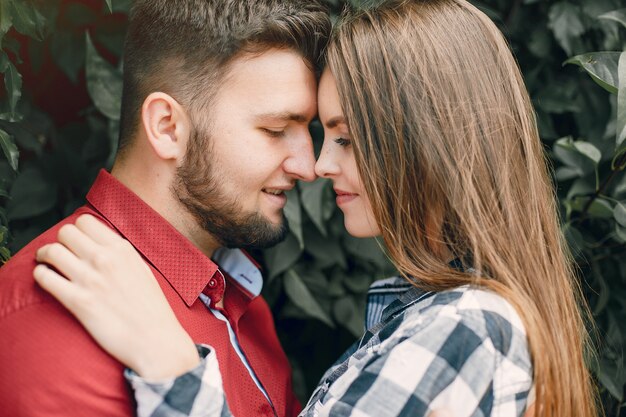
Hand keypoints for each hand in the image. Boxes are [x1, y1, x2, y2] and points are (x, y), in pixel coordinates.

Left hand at [34, 214, 199, 379]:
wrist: (155, 339)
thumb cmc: (151, 308)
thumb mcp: (142, 270)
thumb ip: (121, 254)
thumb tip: (100, 244)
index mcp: (122, 249)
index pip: (86, 222)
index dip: (77, 230)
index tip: (75, 241)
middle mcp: (105, 259)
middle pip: (65, 232)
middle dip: (60, 241)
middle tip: (60, 252)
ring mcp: (91, 279)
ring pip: (52, 251)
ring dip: (45, 256)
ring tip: (46, 263)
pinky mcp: (78, 302)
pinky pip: (45, 278)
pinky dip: (40, 275)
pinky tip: (46, 279)